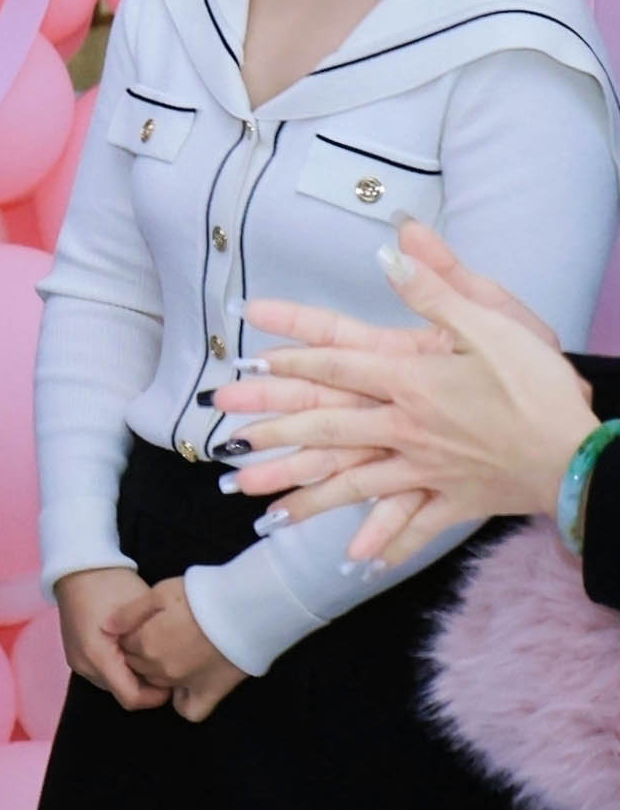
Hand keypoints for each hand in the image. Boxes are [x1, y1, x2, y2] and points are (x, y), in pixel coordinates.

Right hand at [52, 566, 161, 710]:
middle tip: (165, 664)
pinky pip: (104, 673)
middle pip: (123, 693)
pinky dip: (120, 668)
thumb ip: (155, 644)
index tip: (172, 681)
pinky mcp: (76, 656)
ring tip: (148, 654)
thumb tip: (173, 669)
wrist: (78, 567)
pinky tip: (132, 650)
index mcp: (98, 655)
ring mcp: (77, 661)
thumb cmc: (113, 585)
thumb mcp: (141, 613)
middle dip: (146, 685)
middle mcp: (84, 664)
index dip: (156, 696)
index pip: (132, 698)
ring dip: (133, 676)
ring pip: (114, 684)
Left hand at [105, 575, 245, 720]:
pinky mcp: (211, 692)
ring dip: (159, 673)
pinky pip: (189, 711)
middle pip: (138, 666)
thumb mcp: (159, 592)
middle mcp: (160, 668)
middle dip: (141, 653)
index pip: (123, 646)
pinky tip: (186, 689)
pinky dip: (184, 703)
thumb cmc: (200, 596)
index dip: (131, 634)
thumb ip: (129, 613)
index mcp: (144, 643)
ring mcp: (185, 683)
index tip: (144, 624)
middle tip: (160, 636)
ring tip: (174, 653)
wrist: (243, 609)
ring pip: (158, 685)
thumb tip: (105, 628)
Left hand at [211, 219, 595, 563]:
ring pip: (353, 485)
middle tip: (226, 443)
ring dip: (305, 498)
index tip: (245, 368)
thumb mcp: (492, 323)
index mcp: (410, 382)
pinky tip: (355, 562)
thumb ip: (436, 288)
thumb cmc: (540, 385)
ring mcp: (426, 469)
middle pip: (326, 429)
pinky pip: (412, 526)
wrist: (583, 453)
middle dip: (273, 434)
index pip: (336, 366)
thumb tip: (393, 247)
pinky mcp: (454, 500)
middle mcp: (406, 429)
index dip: (288, 362)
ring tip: (262, 511)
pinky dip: (385, 544)